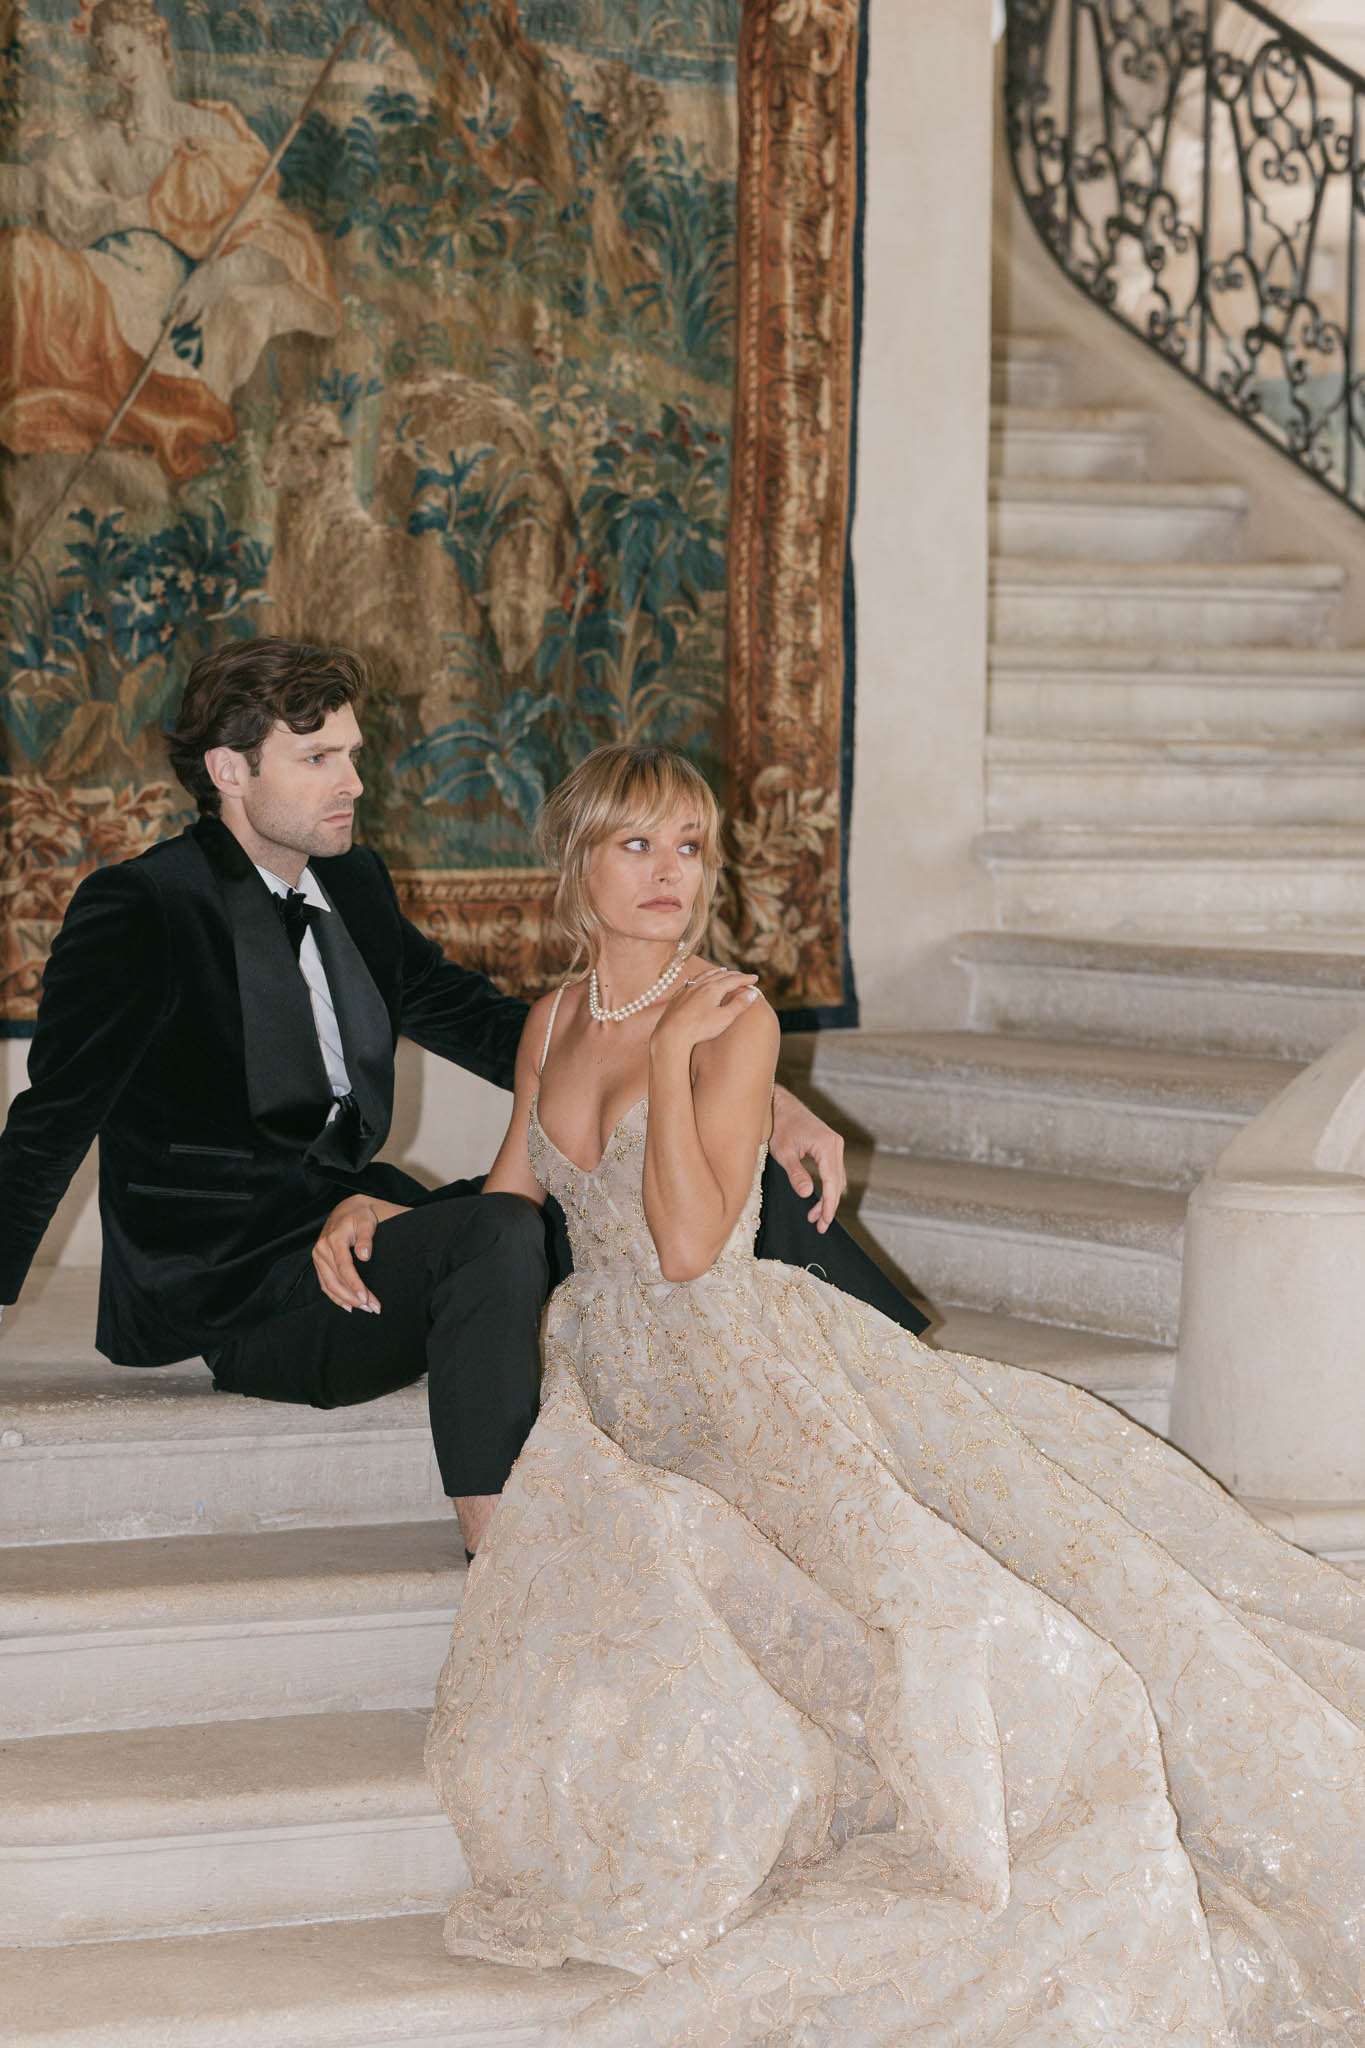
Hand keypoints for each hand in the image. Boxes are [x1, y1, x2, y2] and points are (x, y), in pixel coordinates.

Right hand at [311, 1194, 407, 1312]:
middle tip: (372, 1308)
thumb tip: (364, 1256)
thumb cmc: (359, 1216)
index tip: (367, 1298)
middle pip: (336, 1280)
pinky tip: (348, 1306)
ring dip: (346, 1300)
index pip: (344, 1267)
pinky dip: (335, 1297)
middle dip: (354, 1297)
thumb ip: (366, 1238)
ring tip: (365, 1309)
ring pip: (329, 1285)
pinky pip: (325, 1283)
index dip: (355, 1284)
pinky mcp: (319, 1262)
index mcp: (333, 1239)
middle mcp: (322, 1249)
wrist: (346, 1210)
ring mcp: (318, 1256)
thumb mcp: (366, 1222)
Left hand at [652, 967, 759, 1052]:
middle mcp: (700, 985)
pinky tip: (699, 981)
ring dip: (717, 972)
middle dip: (734, 975)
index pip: (734, 980)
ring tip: (723, 971)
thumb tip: (753, 993)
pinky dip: (702, 978)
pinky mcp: (678, 996)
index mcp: (713, 988)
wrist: (671, 1033)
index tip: (755, 978)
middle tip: (743, 976)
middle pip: (720, 975)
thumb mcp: (724, 1018)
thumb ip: (739, 1004)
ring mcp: (688, 989)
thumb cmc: (700, 1028)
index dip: (746, 979)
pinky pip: (693, 981)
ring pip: (705, 976)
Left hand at [769, 1083, 844, 1232]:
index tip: (823, 1222)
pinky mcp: (830, 1145)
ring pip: (837, 1178)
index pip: (832, 1183)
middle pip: (838, 1183)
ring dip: (828, 1197)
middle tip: (820, 1226)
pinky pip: (833, 1171)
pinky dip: (828, 1186)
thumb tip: (807, 1194)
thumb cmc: (778, 1126)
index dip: (828, 1205)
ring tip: (814, 1217)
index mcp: (827, 1146)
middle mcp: (836, 1144)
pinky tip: (817, 1199)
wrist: (778, 1104)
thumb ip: (796, 1174)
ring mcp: (835, 1144)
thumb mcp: (784, 1153)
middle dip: (829, 1205)